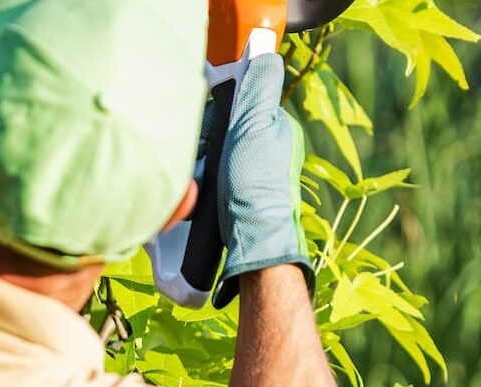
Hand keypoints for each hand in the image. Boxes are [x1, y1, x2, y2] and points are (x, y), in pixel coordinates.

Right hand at [214, 53, 311, 306]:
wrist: (252, 240)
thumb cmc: (254, 183)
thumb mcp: (255, 126)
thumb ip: (259, 88)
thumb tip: (265, 51)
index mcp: (278, 129)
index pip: (239, 104)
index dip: (217, 111)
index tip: (209, 126)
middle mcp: (272, 151)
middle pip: (225, 129)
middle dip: (208, 140)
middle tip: (204, 155)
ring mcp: (258, 177)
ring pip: (216, 155)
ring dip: (203, 164)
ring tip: (202, 179)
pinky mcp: (244, 199)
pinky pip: (215, 180)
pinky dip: (205, 184)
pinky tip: (203, 195)